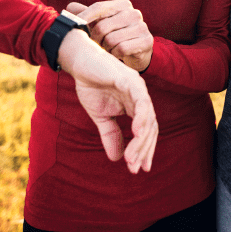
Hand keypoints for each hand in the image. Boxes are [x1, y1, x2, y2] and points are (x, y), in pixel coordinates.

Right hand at [58, 29, 157, 173]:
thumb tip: (116, 159)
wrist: (79, 63)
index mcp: (136, 104)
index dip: (144, 149)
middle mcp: (141, 96)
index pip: (147, 130)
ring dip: (142, 140)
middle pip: (151, 127)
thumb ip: (110, 134)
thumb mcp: (100, 116)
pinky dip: (142, 117)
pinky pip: (142, 101)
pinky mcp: (130, 80)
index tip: (139, 168)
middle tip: (135, 168)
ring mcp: (138, 87)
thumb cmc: (91, 84)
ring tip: (133, 158)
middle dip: (144, 149)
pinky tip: (137, 133)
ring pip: (148, 117)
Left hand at [67, 0, 153, 72]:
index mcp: (123, 5)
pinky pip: (121, 49)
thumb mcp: (101, 24)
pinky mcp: (146, 41)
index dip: (84, 17)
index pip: (99, 7)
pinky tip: (117, 54)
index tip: (74, 26)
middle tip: (96, 44)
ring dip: (106, 48)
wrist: (137, 52)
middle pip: (102, 26)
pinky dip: (115, 54)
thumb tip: (70, 7)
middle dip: (95, 38)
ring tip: (108, 49)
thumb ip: (87, 15)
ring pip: (111, 39)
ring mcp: (142, 27)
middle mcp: (134, 13)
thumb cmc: (115, 35)